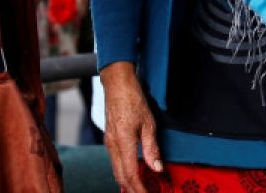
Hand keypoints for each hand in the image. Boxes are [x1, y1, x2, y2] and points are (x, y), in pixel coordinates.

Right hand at [100, 62, 162, 192]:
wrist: (117, 84)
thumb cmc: (132, 99)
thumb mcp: (148, 124)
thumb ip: (152, 148)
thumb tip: (157, 168)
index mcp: (123, 143)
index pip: (130, 174)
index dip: (139, 189)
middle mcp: (112, 145)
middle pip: (120, 176)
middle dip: (131, 189)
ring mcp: (109, 141)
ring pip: (116, 169)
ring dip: (126, 181)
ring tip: (138, 188)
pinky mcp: (109, 137)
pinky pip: (114, 160)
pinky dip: (122, 170)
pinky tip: (130, 171)